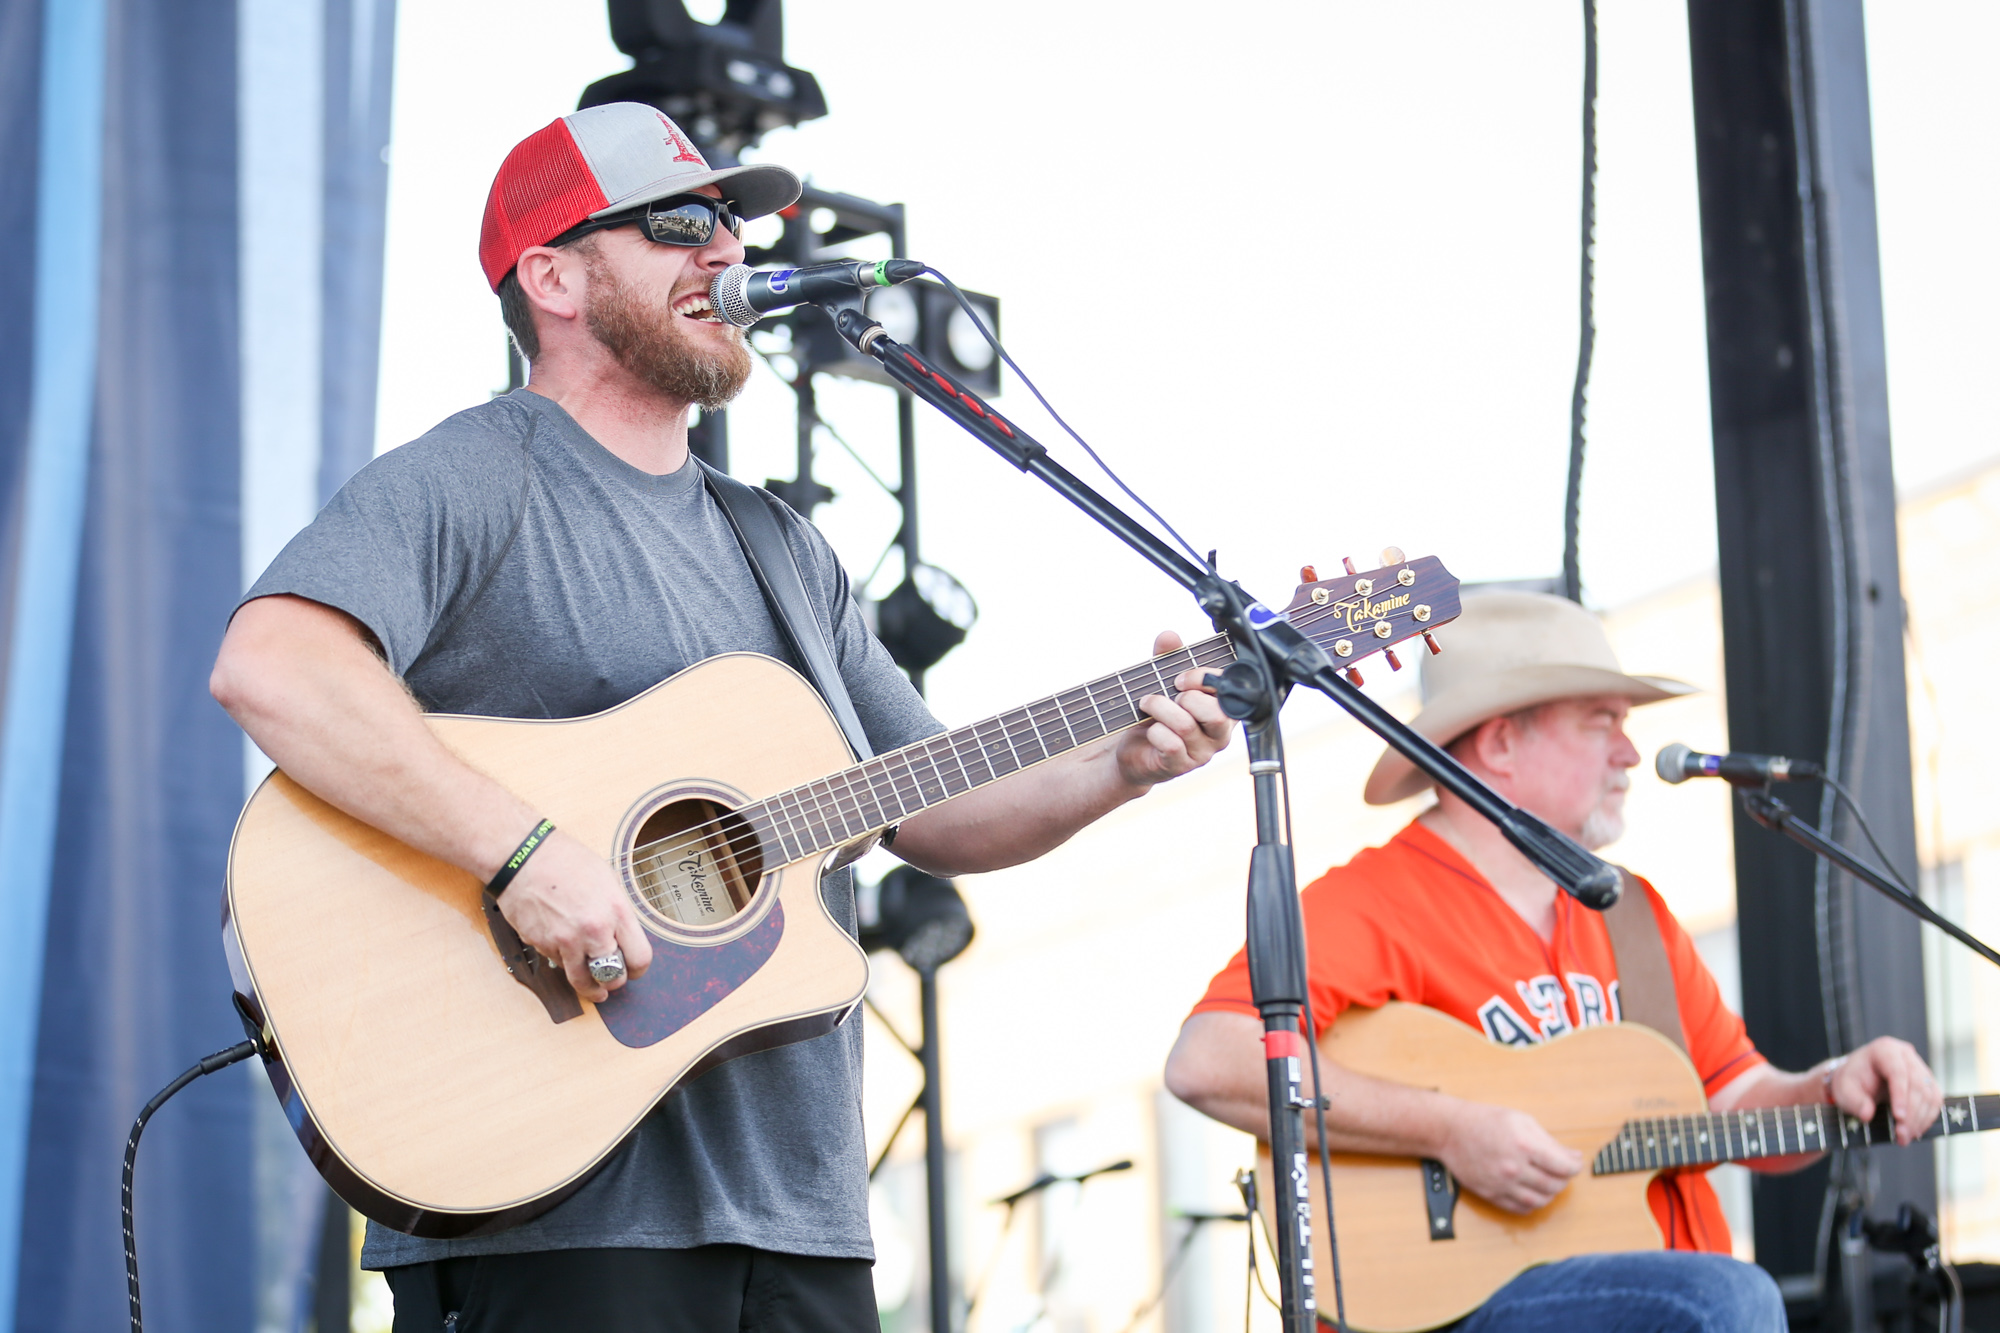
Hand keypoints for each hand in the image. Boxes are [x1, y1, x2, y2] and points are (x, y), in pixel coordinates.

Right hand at [494, 830, 653, 1002]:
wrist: (522, 857)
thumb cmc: (564, 861)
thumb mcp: (606, 880)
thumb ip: (617, 912)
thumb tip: (623, 936)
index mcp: (616, 911)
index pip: (639, 958)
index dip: (638, 969)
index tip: (634, 970)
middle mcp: (593, 931)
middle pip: (613, 977)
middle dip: (614, 980)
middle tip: (612, 979)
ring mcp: (566, 941)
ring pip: (583, 980)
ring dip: (589, 985)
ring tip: (594, 989)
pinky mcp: (543, 945)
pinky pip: (559, 965)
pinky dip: (564, 962)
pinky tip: (564, 949)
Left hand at [1115, 630, 1232, 787]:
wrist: (1135, 749)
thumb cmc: (1157, 714)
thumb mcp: (1162, 681)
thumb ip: (1168, 658)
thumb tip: (1169, 637)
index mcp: (1223, 708)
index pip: (1229, 690)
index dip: (1203, 678)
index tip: (1180, 678)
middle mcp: (1219, 733)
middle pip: (1216, 713)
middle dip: (1186, 697)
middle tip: (1168, 695)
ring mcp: (1202, 752)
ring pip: (1186, 726)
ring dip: (1160, 708)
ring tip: (1148, 704)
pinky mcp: (1180, 766)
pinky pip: (1171, 745)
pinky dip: (1155, 731)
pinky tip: (1149, 729)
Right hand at [1439, 1102, 1583, 1213]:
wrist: (1450, 1131)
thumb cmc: (1485, 1121)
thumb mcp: (1522, 1121)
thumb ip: (1549, 1141)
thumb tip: (1573, 1157)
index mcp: (1524, 1145)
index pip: (1564, 1167)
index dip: (1574, 1166)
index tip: (1573, 1163)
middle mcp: (1514, 1168)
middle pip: (1554, 1185)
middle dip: (1564, 1179)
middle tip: (1561, 1171)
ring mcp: (1502, 1184)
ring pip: (1540, 1201)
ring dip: (1550, 1194)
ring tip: (1547, 1182)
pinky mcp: (1491, 1194)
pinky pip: (1520, 1209)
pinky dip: (1532, 1204)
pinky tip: (1532, 1192)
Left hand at [1828, 1036, 1941, 1144]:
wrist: (1859, 1079)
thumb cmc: (1851, 1081)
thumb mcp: (1843, 1088)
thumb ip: (1853, 1100)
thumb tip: (1867, 1115)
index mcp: (1884, 1049)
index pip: (1898, 1071)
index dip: (1901, 1095)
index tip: (1899, 1117)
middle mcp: (1906, 1055)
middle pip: (1917, 1085)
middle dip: (1911, 1114)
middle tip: (1902, 1135)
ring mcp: (1920, 1068)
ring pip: (1930, 1095)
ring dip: (1920, 1120)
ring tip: (1905, 1137)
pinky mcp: (1929, 1082)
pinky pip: (1935, 1101)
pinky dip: (1926, 1118)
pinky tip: (1915, 1131)